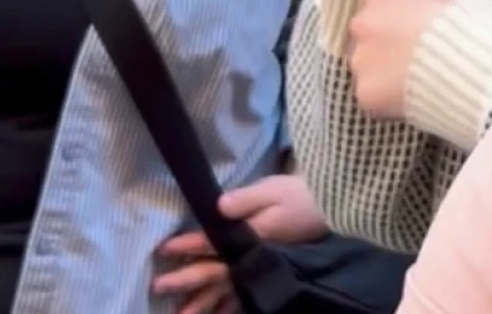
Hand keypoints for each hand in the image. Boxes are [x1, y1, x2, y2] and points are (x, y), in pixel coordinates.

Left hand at [153, 175, 329, 312]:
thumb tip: (217, 208)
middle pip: (215, 271)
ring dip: (204, 302)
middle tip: (158, 287)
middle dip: (186, 279)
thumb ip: (245, 199)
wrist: (333, 207)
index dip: (189, 245)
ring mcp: (263, 266)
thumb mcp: (274, 190)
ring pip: (228, 289)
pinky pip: (246, 295)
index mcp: (252, 234)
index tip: (164, 250)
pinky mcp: (272, 270)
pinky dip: (231, 306)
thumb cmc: (301, 195)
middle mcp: (254, 255)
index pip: (214, 241)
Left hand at [347, 0, 453, 118]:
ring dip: (383, 70)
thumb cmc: (462, 23)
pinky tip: (411, 99)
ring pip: (366, 65)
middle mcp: (363, 22)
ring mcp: (361, 59)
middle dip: (385, 42)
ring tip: (414, 81)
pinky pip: (373, 95)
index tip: (415, 23)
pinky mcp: (365, 92)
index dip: (399, 13)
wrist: (465, 65)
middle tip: (413, 55)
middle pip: (367, 32)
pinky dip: (387, 99)